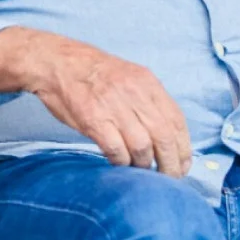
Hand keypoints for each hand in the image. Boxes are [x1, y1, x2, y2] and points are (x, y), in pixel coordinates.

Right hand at [0, 27, 191, 176]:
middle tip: (169, 178)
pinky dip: (121, 162)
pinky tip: (119, 163)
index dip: (184, 147)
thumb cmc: (93, 75)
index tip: (183, 165)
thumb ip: (149, 101)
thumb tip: (168, 134)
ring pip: (142, 146)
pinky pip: (115, 149)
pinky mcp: (93, 119)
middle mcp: (134, 93)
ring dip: (144, 164)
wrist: (55, 61)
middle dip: (170, 164)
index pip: (176, 121)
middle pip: (164, 137)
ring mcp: (113, 106)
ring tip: (141, 170)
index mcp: (147, 83)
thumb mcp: (129, 78)